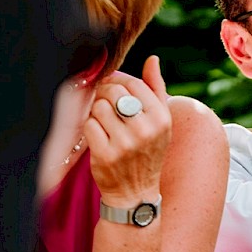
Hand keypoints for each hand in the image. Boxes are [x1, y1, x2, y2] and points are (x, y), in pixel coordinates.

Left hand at [86, 55, 172, 206]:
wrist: (135, 193)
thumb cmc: (147, 151)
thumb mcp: (160, 122)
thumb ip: (156, 89)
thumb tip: (152, 59)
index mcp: (161, 118)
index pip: (133, 83)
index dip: (118, 81)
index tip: (112, 88)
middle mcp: (146, 129)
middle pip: (114, 93)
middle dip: (104, 94)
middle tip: (103, 102)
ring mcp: (125, 143)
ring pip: (99, 108)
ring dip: (95, 112)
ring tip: (101, 120)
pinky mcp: (105, 155)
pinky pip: (89, 125)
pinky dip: (89, 127)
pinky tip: (96, 134)